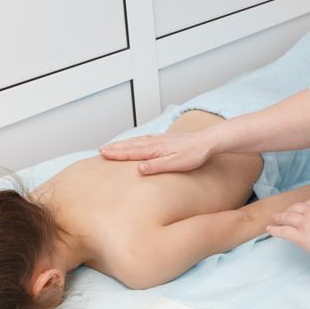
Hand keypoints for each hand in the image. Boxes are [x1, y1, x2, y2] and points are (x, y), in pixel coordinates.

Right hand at [98, 132, 213, 172]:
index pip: (131, 151)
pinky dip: (136, 140)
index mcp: (155, 149)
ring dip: (124, 143)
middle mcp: (156, 142)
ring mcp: (161, 139)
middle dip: (115, 147)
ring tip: (113, 145)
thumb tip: (138, 169)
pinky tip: (137, 141)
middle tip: (100, 149)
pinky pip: (146, 139)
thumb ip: (157, 167)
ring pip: (138, 140)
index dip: (116, 153)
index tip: (102, 153)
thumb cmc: (194, 155)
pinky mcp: (167, 139)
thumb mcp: (176, 164)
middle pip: (131, 144)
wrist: (208, 141)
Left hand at [266, 199, 309, 259]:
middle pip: (296, 207)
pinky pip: (284, 231)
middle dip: (290, 209)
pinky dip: (275, 230)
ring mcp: (304, 223)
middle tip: (285, 212)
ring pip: (287, 217)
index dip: (303, 206)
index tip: (301, 208)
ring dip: (279, 217)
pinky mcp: (300, 235)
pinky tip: (269, 230)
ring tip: (274, 218)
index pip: (309, 203)